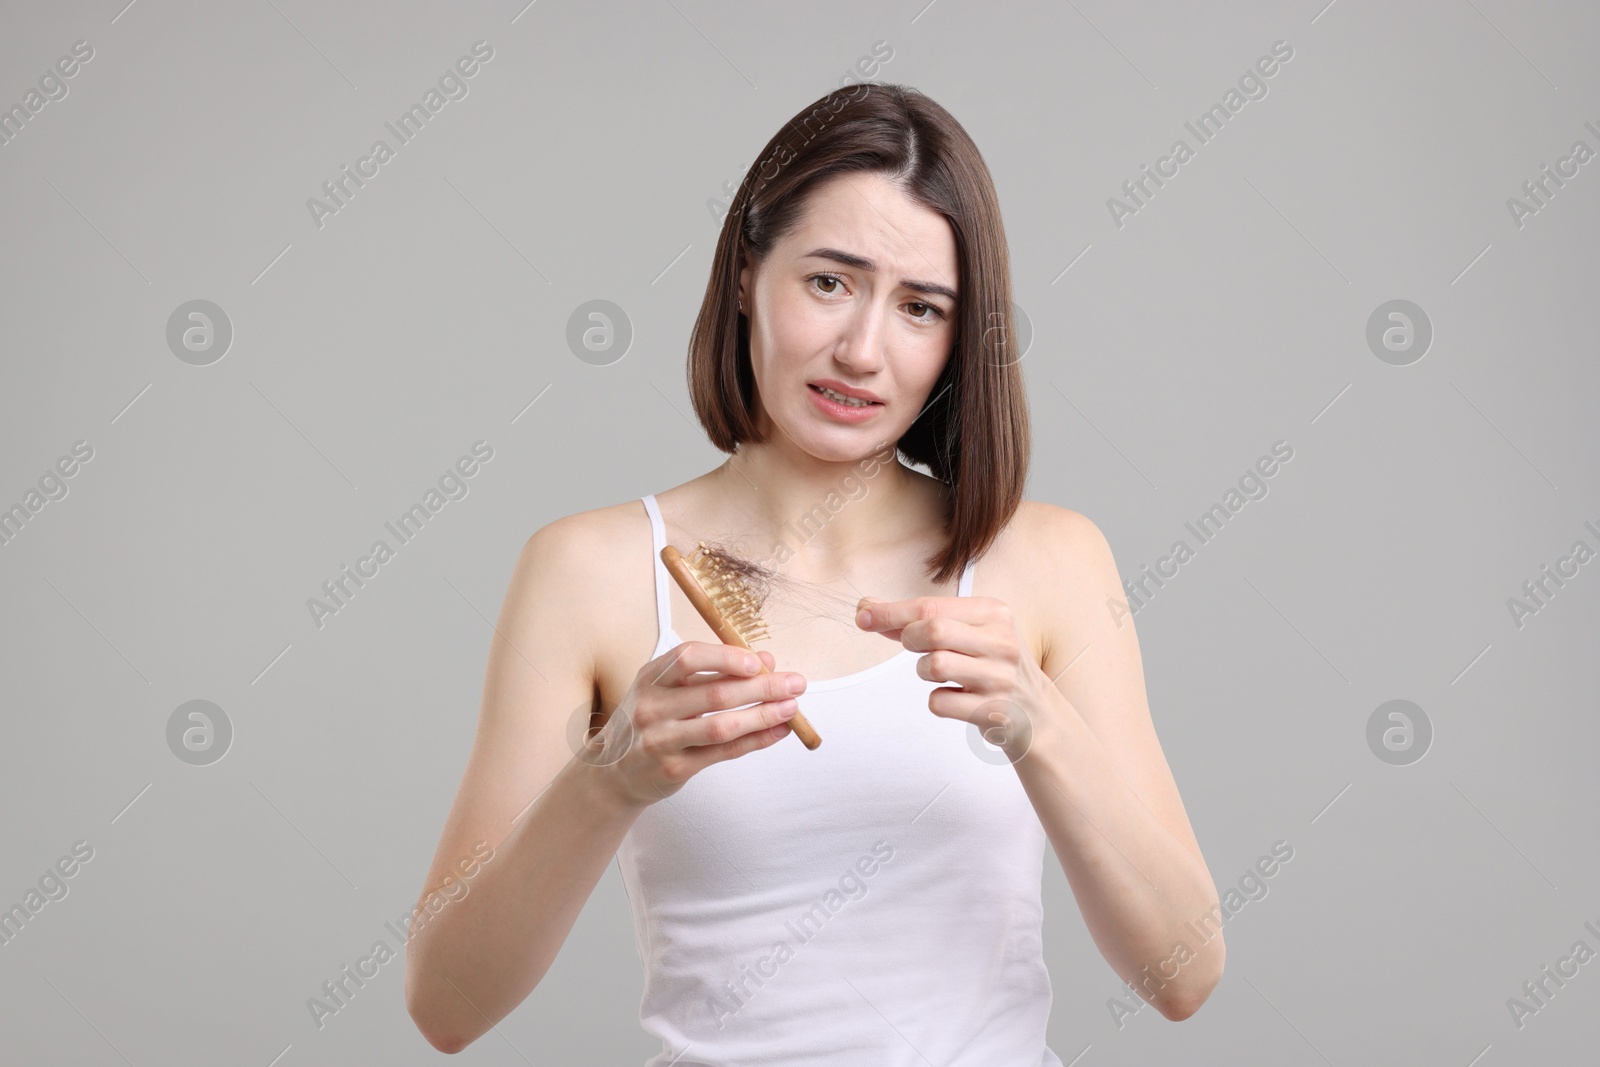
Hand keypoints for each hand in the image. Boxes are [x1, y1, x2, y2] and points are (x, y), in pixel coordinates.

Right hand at [600, 643, 806, 806]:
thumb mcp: (669, 689)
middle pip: (714, 694)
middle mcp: (652, 708)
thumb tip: (765, 660)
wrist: (613, 772)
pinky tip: (777, 731)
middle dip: (761, 686)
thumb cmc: (651, 721)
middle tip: (795, 682)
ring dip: (762, 715)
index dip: (726, 658)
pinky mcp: (674, 768)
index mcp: (650, 678)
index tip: (759, 661)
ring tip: (791, 708)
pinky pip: (723, 753)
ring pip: (721, 726)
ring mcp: (661, 740)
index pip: (688, 658)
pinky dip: (755, 741)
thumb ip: (713, 672)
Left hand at [855, 594, 1053, 761]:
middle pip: (932, 630)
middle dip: (910, 640)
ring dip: (925, 671)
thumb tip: (868, 609)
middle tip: (917, 649)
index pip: (931, 604)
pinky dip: (938, 701)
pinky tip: (957, 698)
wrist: (1035, 713)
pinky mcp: (992, 710)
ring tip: (943, 674)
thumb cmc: (992, 665)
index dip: (890, 611)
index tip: (863, 616)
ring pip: (934, 666)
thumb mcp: (969, 631)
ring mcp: (999, 677)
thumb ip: (920, 619)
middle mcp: (1001, 641)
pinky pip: (939, 702)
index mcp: (994, 613)